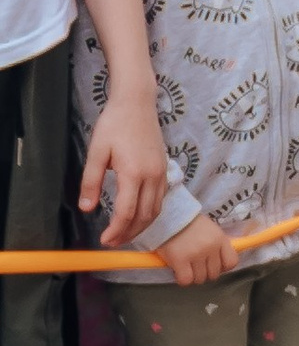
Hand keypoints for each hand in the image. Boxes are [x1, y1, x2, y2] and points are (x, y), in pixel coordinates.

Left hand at [80, 85, 166, 246]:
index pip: (126, 212)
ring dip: (141, 226)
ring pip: (155, 211)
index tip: (105, 240)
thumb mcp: (97, 152)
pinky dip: (150, 214)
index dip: (116, 230)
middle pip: (144, 217)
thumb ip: (91, 181)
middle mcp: (152, 177)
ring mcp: (161, 174)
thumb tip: (86, 208)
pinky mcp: (164, 171)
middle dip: (129, 233)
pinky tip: (138, 216)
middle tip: (113, 242)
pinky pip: (160, 200)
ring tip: (125, 234)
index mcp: (133, 173)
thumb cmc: (114, 124)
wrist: (137, 104)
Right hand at [158, 212, 240, 285]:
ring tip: (186, 267)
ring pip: (200, 279)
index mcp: (220, 238)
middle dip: (204, 273)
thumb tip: (221, 264)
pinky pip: (186, 280)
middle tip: (195, 266)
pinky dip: (182, 279)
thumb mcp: (209, 229)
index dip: (222, 267)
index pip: (231, 262)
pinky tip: (178, 271)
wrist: (167, 214)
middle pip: (214, 274)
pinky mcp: (179, 259)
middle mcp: (210, 247)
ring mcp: (195, 254)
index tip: (212, 265)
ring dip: (193, 276)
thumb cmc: (188, 223)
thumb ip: (217, 244)